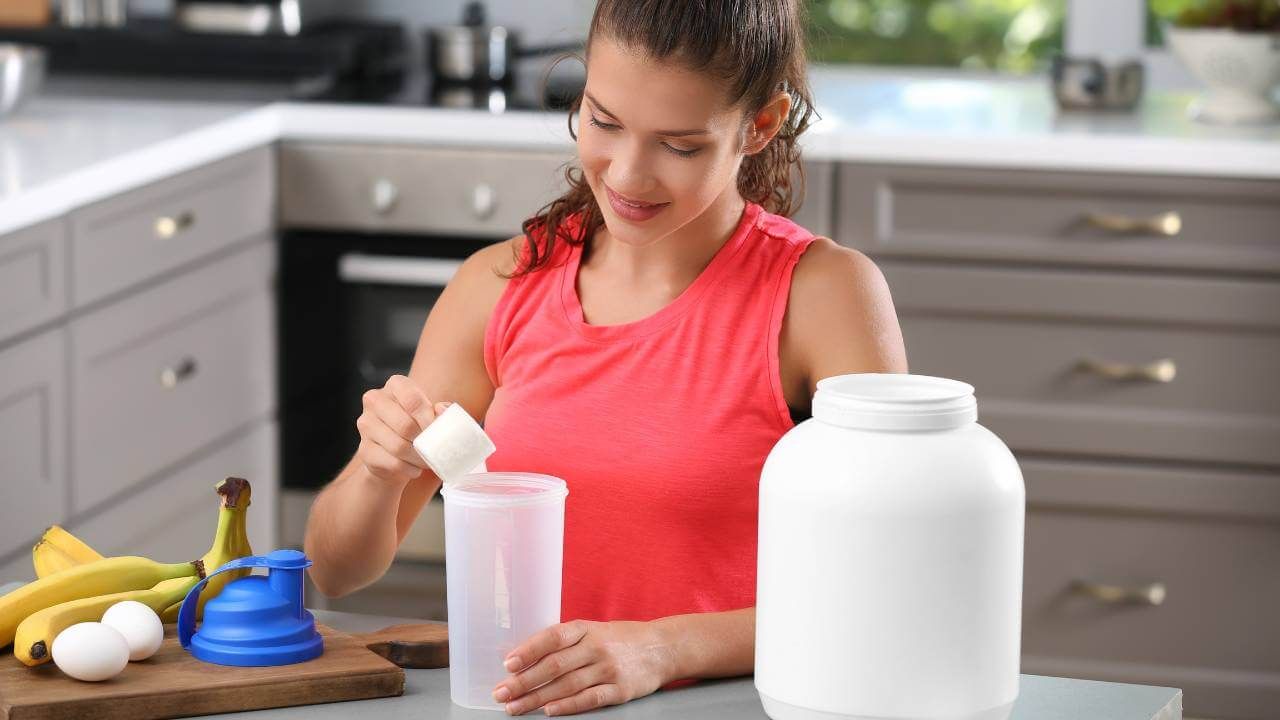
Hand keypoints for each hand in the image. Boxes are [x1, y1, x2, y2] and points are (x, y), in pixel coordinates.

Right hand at [355, 374, 447, 484]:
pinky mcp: (364, 449)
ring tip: (427, 460)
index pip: (413, 400)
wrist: (393, 451)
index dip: (429, 419)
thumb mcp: (432, 414)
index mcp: (395, 385)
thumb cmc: (418, 426)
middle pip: (405, 425)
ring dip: (418, 458)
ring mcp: (366, 425)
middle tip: (434, 449)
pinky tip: (414, 468)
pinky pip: (392, 463)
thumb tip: (441, 409)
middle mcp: (375, 400)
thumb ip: (443, 411)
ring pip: (398, 447)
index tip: (437, 431)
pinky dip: (409, 469)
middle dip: (424, 441)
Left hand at [492, 619, 676, 715]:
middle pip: (555, 665)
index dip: (529, 650)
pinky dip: (568, 706)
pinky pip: (590, 699)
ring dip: (538, 698)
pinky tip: (549, 712)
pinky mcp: (621, 689)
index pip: (553, 637)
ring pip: (567, 685)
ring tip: (516, 707)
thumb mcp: (595, 630)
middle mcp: (597, 647)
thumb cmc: (622, 639)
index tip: (508, 664)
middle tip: (502, 692)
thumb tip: (527, 658)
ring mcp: (609, 668)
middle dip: (524, 681)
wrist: (664, 647)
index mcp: (587, 628)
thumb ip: (567, 642)